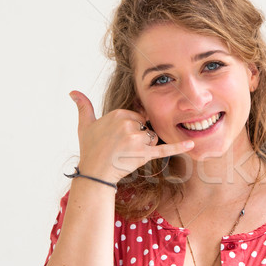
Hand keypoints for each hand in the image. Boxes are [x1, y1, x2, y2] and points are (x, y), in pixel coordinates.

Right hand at [69, 90, 193, 182]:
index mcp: (118, 114)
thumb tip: (73, 92)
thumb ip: (83, 106)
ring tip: (128, 154)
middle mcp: (128, 124)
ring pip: (151, 138)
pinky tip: (192, 144)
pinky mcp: (144, 154)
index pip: (136, 116)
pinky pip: (164, 149)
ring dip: (145, 146)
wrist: (94, 173)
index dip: (131, 128)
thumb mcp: (85, 125)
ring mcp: (136, 139)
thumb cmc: (90, 149)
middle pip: (145, 127)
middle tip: (122, 148)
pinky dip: (178, 147)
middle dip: (138, 137)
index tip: (119, 138)